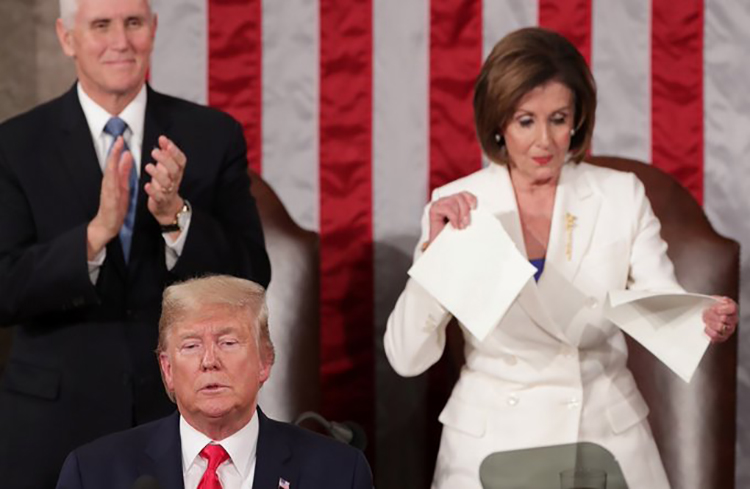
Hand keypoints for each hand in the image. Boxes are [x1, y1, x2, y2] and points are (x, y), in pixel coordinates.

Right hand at [87, 137, 132, 258]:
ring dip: (113, 161)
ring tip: (117, 150)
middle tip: (119, 139)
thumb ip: (124, 171)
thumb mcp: (123, 186)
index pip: (114, 162)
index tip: (121, 139)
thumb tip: (127, 156)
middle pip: (110, 165)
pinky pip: (111, 187)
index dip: (117, 150)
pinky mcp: (109, 200)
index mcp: (113, 180)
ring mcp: (108, 192)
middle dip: (114, 152)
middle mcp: (108, 184)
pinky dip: (113, 178)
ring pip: (109, 173)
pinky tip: (115, 170)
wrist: (106, 225)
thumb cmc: (115, 206)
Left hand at [144, 135, 186, 224]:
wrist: (166, 206)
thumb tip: (163, 139)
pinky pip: (159, 196)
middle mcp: (175, 180)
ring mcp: (169, 191)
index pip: (181, 160)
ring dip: (158, 174)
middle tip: (154, 152)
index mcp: (177, 171)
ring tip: (148, 166)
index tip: (165, 142)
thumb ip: (165, 153)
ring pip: (167, 183)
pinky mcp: (161, 200)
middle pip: (174, 170)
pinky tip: (147, 185)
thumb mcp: (166, 167)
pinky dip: (153, 191)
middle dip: (166, 160)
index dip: (174, 151)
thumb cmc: (165, 184)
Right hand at [427, 191, 477, 243]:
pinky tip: (454, 226)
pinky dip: (453, 217)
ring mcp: (440, 204)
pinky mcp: (434, 209)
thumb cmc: (452, 236)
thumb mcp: (464, 223)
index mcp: (455, 203)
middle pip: (460, 197)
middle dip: (465, 210)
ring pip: (454, 201)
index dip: (471, 199)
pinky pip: (447, 208)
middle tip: (466, 223)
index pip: (464, 194)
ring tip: (460, 226)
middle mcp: (447, 201)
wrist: (442, 247)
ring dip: (459, 215)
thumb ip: (468, 215)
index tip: (474, 209)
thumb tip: (476, 212)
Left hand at [702, 296, 737, 342]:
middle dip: (712, 315)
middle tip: (706, 312)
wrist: (708, 314)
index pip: (731, 309)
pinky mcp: (722, 337)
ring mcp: (728, 329)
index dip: (722, 309)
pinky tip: (706, 327)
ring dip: (710, 323)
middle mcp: (733, 320)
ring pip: (720, 327)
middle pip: (724, 318)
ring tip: (705, 319)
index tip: (714, 308)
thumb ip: (716, 299)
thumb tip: (718, 301)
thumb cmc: (712, 306)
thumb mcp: (714, 299)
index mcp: (732, 309)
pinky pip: (716, 336)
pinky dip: (708, 331)